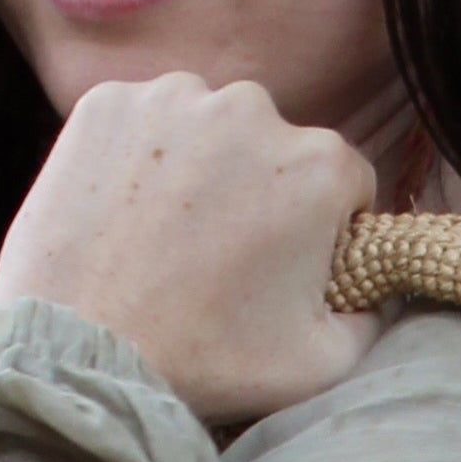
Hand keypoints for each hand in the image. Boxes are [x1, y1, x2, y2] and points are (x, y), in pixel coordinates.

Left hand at [0, 71, 394, 432]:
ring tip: (168, 236)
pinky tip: (128, 211)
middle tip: (219, 258)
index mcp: (320, 164)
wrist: (78, 351)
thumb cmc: (204, 362)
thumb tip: (382, 289)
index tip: (284, 265)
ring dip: (200, 166)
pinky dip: (140, 155)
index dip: (322, 229)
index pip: (345, 182)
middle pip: (276, 146)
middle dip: (260, 190)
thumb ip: (375, 317)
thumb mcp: (322, 363)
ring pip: (208, 125)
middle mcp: (253, 108)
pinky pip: (143, 119)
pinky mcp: (106, 101)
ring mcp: (173, 98)